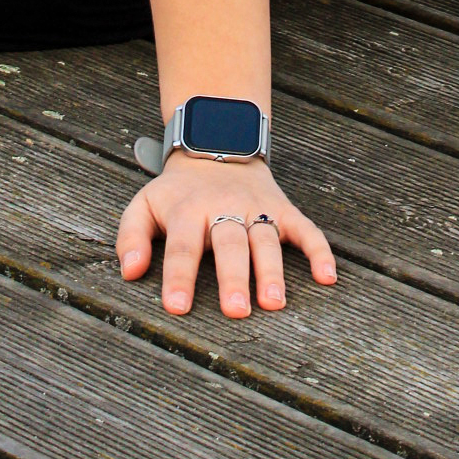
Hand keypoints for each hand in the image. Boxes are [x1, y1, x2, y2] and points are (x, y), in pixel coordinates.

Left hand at [116, 152, 336, 317]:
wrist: (216, 146)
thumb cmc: (177, 193)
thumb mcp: (144, 205)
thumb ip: (131, 237)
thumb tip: (130, 273)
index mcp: (188, 211)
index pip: (183, 246)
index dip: (179, 277)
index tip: (177, 308)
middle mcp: (224, 209)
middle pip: (229, 244)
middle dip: (233, 277)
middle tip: (236, 311)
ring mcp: (256, 208)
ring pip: (266, 238)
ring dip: (271, 269)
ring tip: (274, 302)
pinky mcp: (282, 209)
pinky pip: (304, 228)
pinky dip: (318, 250)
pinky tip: (328, 276)